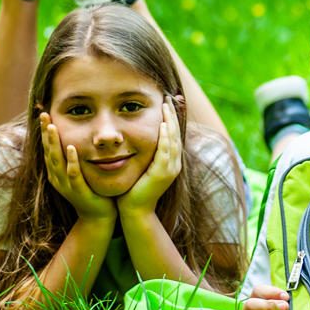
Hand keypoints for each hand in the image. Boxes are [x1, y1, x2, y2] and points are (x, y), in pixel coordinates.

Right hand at [40, 112, 115, 222]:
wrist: (98, 216)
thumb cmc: (91, 190)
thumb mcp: (80, 170)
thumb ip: (75, 155)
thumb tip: (76, 135)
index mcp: (56, 171)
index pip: (48, 147)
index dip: (45, 131)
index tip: (44, 113)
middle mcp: (57, 177)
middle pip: (48, 151)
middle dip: (46, 132)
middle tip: (44, 114)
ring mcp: (66, 185)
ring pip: (57, 161)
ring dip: (54, 143)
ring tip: (53, 127)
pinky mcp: (77, 191)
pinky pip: (73, 174)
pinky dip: (72, 161)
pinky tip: (72, 148)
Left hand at [119, 95, 182, 217]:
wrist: (135, 212)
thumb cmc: (134, 190)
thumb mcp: (142, 167)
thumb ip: (144, 154)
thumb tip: (138, 139)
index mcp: (171, 162)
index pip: (173, 135)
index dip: (171, 118)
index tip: (167, 103)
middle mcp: (174, 164)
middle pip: (176, 134)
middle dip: (172, 115)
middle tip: (168, 98)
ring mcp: (170, 169)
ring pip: (172, 139)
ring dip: (170, 121)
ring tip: (166, 105)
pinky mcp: (162, 173)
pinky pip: (165, 151)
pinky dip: (164, 137)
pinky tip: (162, 124)